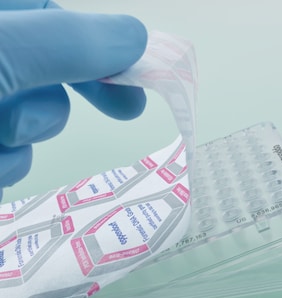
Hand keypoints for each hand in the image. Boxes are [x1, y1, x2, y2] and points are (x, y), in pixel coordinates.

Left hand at [0, 1, 147, 199]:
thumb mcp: (0, 56)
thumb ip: (65, 41)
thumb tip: (134, 36)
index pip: (44, 11)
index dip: (90, 36)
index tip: (133, 67)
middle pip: (44, 63)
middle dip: (79, 88)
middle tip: (130, 109)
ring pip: (26, 114)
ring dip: (28, 132)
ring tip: (2, 137)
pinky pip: (8, 155)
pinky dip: (8, 165)